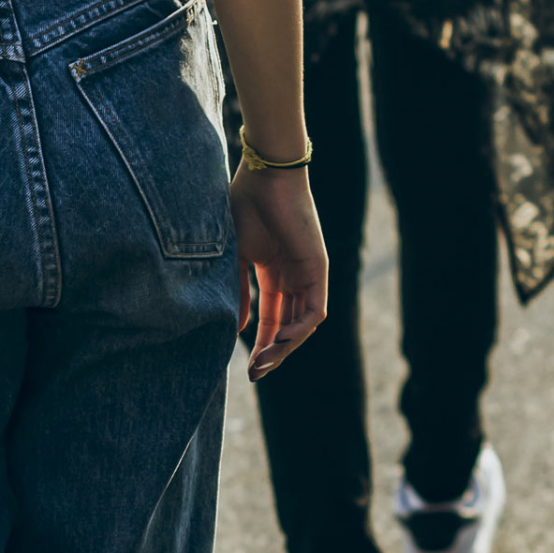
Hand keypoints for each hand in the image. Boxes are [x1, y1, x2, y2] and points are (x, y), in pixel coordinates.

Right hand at [230, 163, 326, 381]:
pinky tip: (280, 341)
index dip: (260, 344)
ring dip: (285, 348)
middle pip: (287, 327)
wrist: (264, 178)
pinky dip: (299, 330)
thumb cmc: (244, 207)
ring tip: (263, 364)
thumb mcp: (235, 257)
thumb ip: (238, 291)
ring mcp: (308, 274)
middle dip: (272, 353)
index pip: (271, 318)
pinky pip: (315, 310)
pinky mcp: (318, 269)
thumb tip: (239, 328)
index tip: (245, 367)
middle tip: (254, 374)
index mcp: (273, 272)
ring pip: (303, 324)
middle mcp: (294, 277)